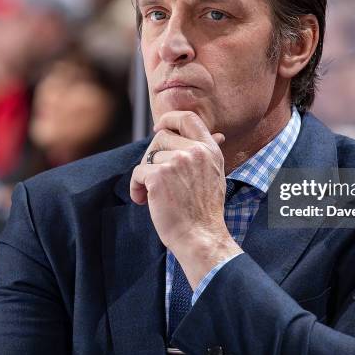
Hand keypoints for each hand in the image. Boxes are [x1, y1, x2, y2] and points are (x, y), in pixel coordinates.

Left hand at [129, 111, 241, 286]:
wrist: (200, 236)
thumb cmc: (205, 210)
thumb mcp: (215, 175)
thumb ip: (208, 152)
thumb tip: (218, 134)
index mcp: (209, 149)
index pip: (188, 118)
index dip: (170, 118)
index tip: (159, 127)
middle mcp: (195, 151)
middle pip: (161, 137)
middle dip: (152, 157)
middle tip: (153, 178)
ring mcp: (177, 162)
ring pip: (148, 157)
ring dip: (144, 176)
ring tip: (150, 195)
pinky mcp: (158, 176)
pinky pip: (138, 172)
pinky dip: (136, 187)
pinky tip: (143, 201)